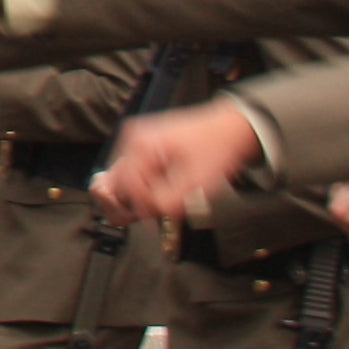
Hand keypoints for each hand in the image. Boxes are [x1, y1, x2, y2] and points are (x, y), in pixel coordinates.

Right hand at [97, 100, 262, 221]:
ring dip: (138, 196)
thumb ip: (166, 202)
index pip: (124, 186)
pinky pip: (133, 171)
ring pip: (123, 178)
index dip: (137, 207)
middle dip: (133, 202)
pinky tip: (158, 193)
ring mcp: (137, 139)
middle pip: (117, 181)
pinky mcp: (144, 144)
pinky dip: (142, 186)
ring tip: (159, 205)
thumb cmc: (216, 150)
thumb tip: (144, 214)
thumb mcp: (195, 183)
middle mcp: (133, 138)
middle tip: (153, 217)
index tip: (153, 220)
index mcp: (142, 145)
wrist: (230, 128)